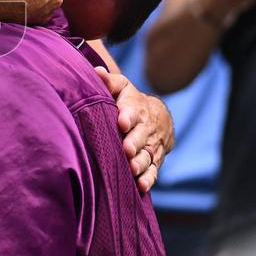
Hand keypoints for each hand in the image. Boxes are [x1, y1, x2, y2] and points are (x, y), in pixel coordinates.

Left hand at [95, 67, 173, 193]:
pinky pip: (153, 171)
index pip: (133, 111)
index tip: (122, 122)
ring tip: (132, 168)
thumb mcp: (122, 87)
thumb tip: (96, 71)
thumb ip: (109, 81)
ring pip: (147, 156)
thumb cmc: (130, 101)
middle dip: (134, 143)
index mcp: (136, 109)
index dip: (128, 116)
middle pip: (141, 136)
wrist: (158, 117)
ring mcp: (150, 146)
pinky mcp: (154, 161)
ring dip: (140, 163)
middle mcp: (145, 129)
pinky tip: (140, 185)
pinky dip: (148, 178)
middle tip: (127, 149)